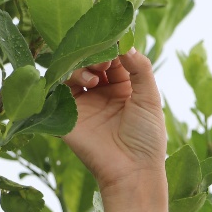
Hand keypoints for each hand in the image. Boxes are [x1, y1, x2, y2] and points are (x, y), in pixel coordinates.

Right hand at [62, 51, 167, 192]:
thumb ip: (140, 69)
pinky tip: (85, 81)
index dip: (114, 47)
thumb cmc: (147, 137)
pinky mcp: (69, 114)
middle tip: (104, 59)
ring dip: (84, 66)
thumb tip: (126, 43)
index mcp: (125, 87)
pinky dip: (69, 77)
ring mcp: (85, 102)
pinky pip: (61, 88)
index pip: (115, 57)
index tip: (116, 40)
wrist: (131, 171)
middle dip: (97, 54)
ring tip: (96, 76)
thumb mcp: (150, 98)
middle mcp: (103, 92)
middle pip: (93, 61)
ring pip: (75, 71)